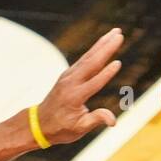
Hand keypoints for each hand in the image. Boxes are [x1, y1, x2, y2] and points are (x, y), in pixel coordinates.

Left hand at [34, 28, 123, 144]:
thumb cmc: (61, 128)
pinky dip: (95, 49)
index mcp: (74, 97)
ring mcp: (68, 76)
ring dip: (102, 43)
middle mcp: (71, 83)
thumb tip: (114, 121)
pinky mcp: (69, 74)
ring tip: (116, 32)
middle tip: (119, 35)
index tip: (118, 63)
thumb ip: (96, 120)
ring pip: (88, 57)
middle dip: (106, 48)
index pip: (93, 83)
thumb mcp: (78, 129)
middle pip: (91, 63)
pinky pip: (84, 59)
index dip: (106, 74)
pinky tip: (105, 41)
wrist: (40, 123)